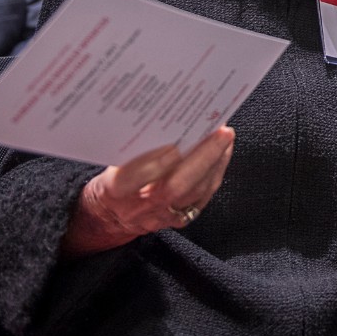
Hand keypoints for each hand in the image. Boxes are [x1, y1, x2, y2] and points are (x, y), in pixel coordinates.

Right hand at [61, 126, 234, 256]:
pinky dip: (216, 172)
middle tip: (221, 132)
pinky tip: (222, 153)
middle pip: (176, 186)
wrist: (111, 217)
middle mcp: (140, 206)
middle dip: (203, 157)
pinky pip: (203, 196)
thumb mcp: (111, 164)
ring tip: (225, 136)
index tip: (177, 142)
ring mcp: (161, 215)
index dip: (156, 162)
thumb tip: (163, 117)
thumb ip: (132, 149)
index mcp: (117, 190)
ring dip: (215, 161)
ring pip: (195, 192)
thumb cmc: (112, 181)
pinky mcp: (178, 218)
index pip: (135, 178)